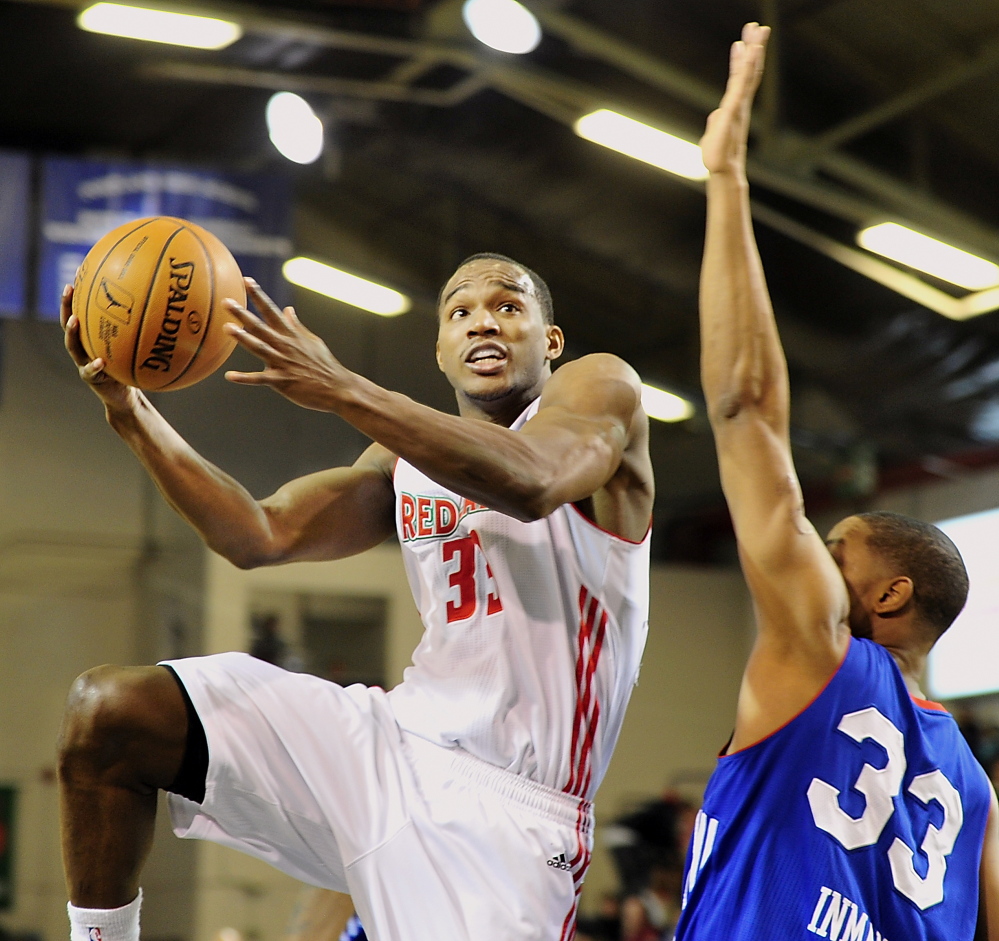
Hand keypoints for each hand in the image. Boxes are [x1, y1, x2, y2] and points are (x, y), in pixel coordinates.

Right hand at [61, 283, 137, 412]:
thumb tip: (168, 308)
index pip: (82, 311)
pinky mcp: (91, 379)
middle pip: (70, 323)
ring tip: (75, 320)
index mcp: (93, 337)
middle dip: (67, 305)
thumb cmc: (133, 368)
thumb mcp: (138, 348)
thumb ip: (144, 332)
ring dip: (72, 332)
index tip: (80, 272)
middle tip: (69, 288)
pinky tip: (101, 361)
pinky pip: (90, 371)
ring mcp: (84, 362)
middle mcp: (84, 347)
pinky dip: (95, 365)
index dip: (80, 293)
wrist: (126, 396)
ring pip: (73, 346)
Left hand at [224, 279, 350, 411]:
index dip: (259, 295)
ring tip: (227, 328)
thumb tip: (288, 309)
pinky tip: (230, 376)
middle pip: (261, 327)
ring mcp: (284, 363)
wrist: (338, 388)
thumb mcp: (312, 341)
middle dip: (243, 314)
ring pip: (259, 348)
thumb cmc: (325, 365)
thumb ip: (296, 326)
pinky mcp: (283, 381)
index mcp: (291, 335)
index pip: (272, 310)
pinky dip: (245, 378)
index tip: (246, 281)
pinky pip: (261, 379)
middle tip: (226, 302)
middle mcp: (285, 346)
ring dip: (243, 338)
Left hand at [700, 22, 769, 175]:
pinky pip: (742, 84)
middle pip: (748, 70)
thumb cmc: (717, 157)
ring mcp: (739, 104)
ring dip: (753, 51)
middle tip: (757, 26)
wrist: (722, 171)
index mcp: (733, 105)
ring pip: (748, 73)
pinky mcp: (735, 109)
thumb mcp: (713, 134)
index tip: (742, 41)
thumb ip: (716, 121)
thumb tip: (716, 114)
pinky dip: (747, 67)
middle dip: (753, 48)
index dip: (741, 60)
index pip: (739, 78)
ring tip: (758, 31)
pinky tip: (750, 52)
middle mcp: (739, 102)